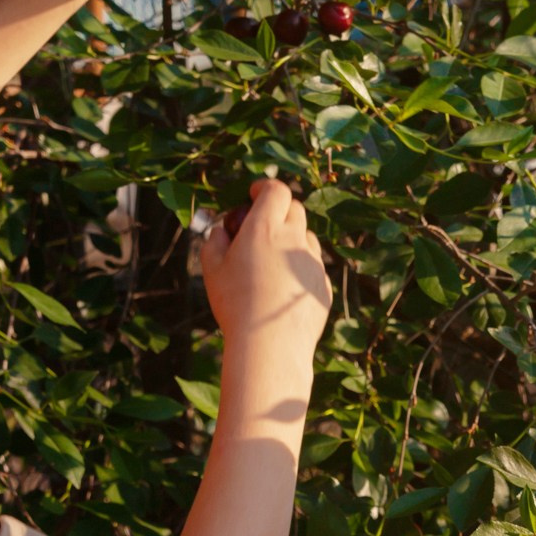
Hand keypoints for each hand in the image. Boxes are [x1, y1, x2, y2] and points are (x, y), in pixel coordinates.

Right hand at [201, 179, 330, 355]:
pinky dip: (299, 271)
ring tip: (271, 265)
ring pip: (306, 240)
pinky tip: (282, 293)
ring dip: (291, 242)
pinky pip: (313, 269)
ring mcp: (313, 263)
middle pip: (295, 210)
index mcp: (266, 228)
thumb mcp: (213, 271)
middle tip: (263, 227)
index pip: (276, 190)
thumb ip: (214, 242)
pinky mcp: (323, 286)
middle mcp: (295, 240)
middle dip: (279, 212)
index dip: (265, 188)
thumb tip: (220, 231)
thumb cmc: (235, 306)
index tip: (255, 194)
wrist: (270, 346)